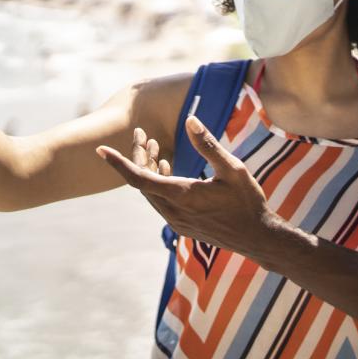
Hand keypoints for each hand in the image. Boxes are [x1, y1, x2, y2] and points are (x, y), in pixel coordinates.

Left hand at [98, 117, 278, 259]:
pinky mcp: (183, 225)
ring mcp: (177, 221)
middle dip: (138, 156)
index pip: (139, 178)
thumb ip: (208, 145)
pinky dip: (157, 182)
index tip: (100, 150)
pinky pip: (160, 201)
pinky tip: (166, 166)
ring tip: (155, 146)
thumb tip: (190, 120)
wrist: (257, 238)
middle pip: (142, 182)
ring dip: (149, 168)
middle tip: (143, 134)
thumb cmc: (248, 202)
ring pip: (150, 192)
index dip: (118, 163)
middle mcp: (174, 211)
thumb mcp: (233, 169)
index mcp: (182, 196)